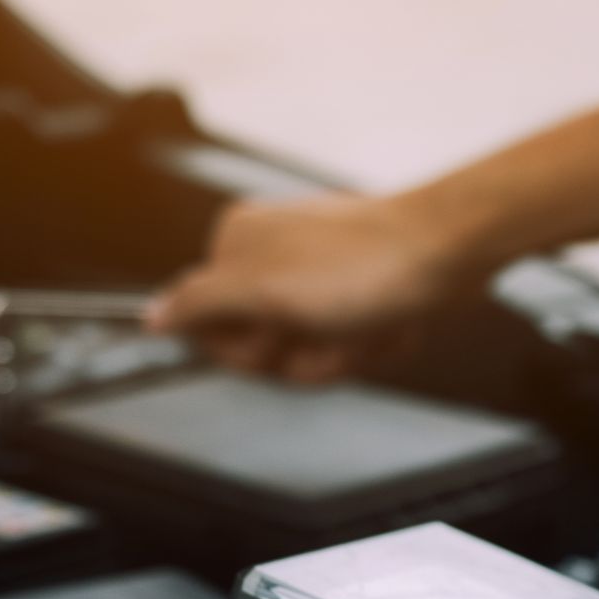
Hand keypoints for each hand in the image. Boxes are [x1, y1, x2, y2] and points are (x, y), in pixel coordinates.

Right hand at [146, 194, 477, 380]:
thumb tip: (150, 317)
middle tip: (327, 328)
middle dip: (301, 353)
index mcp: (236, 245)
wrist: (448, 252)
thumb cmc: (364, 265)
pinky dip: (369, 344)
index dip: (247, 348)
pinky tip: (387, 324)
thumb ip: (197, 304)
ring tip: (365, 325)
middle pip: (262, 346)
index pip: (210, 328)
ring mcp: (317, 276)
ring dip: (341, 353)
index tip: (275, 334)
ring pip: (309, 353)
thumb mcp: (264, 289)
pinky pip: (347, 344)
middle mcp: (272, 256)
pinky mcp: (357, 292)